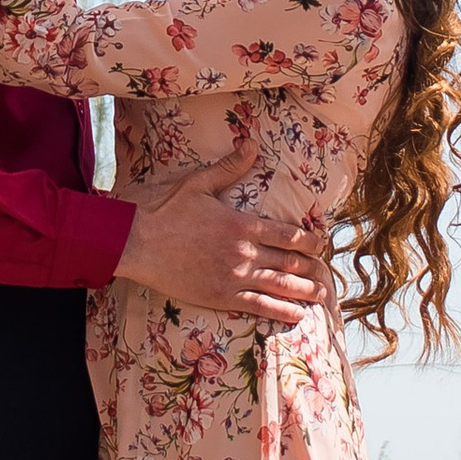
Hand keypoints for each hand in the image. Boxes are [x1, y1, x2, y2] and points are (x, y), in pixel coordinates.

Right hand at [119, 159, 324, 325]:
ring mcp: (233, 277)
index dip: (310, 240)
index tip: (322, 244)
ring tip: (321, 295)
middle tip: (326, 274)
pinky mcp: (220, 297)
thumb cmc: (162, 210)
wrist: (133, 242)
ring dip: (305, 291)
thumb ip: (229, 167)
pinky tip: (297, 315)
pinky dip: (282, 311)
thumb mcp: (197, 182)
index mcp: (242, 223)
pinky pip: (259, 306)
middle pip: (290, 262)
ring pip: (280, 286)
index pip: (288, 234)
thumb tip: (252, 144)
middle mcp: (244, 252)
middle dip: (313, 269)